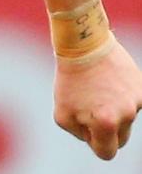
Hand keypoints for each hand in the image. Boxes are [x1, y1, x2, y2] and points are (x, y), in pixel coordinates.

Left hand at [53, 39, 141, 159]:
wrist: (84, 44)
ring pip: (125, 118)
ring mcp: (136, 100)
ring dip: (112, 109)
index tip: (88, 131)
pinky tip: (107, 81)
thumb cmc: (69, 80)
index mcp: (107, 123)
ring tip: (96, 89)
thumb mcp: (62, 114)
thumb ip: (79, 133)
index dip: (95, 143)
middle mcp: (127, 113)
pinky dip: (120, 95)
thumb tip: (94, 137)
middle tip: (89, 108)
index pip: (107, 152)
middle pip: (120, 139)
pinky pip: (131, 101)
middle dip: (105, 130)